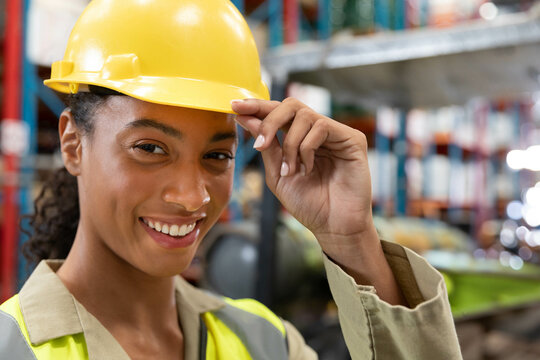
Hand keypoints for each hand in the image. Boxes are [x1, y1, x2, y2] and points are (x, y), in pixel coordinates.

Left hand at [232, 98, 373, 252]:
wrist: (333, 227)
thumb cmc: (309, 204)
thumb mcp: (278, 174)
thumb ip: (266, 146)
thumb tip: (247, 118)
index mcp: (300, 138)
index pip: (278, 113)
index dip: (257, 106)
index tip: (235, 106)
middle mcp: (318, 132)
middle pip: (290, 105)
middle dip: (270, 121)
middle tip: (260, 144)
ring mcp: (336, 134)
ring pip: (304, 115)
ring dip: (290, 145)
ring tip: (291, 170)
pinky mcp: (352, 139)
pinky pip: (321, 127)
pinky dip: (307, 149)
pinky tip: (308, 169)